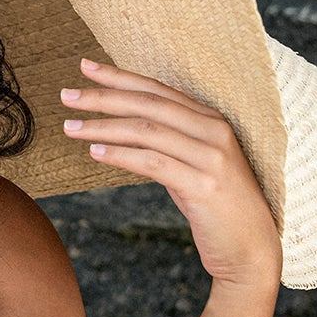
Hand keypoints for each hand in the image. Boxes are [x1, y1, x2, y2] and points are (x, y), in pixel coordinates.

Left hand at [59, 56, 283, 290]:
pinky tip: (95, 152)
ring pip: (146, 131)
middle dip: (103, 97)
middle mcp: (214, 131)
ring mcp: (212, 157)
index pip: (157, 90)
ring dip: (103, 127)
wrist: (251, 250)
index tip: (86, 67)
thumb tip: (122, 129)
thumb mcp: (191, 165)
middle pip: (148, 104)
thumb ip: (166, 143)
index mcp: (211, 119)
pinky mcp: (204, 186)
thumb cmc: (216, 207)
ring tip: (70, 127)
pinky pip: (153, 163)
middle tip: (66, 95)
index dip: (120, 77)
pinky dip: (121, 155)